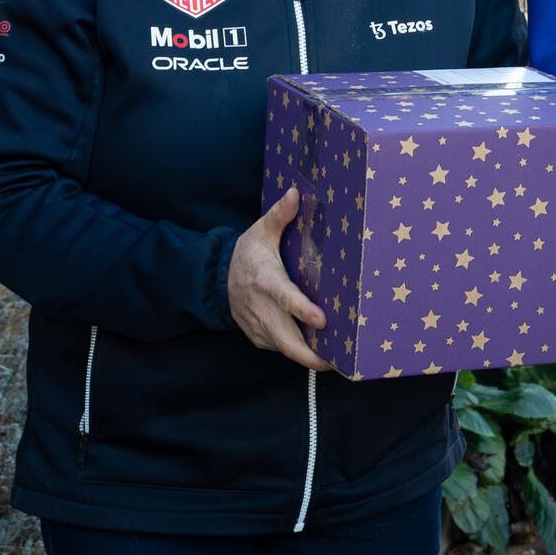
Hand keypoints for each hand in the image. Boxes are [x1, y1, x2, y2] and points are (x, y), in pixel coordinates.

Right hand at [230, 188, 330, 371]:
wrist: (215, 281)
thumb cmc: (246, 255)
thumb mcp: (259, 232)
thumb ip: (279, 216)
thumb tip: (294, 192)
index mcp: (265, 282)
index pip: (285, 299)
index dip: (302, 311)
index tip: (322, 320)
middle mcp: (261, 309)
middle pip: (287, 340)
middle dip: (311, 354)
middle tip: (340, 361)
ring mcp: (259, 327)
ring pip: (286, 348)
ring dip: (310, 356)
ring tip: (340, 360)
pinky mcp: (260, 337)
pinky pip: (281, 347)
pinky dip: (300, 351)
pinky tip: (323, 352)